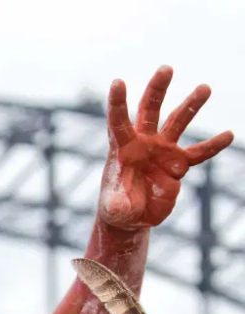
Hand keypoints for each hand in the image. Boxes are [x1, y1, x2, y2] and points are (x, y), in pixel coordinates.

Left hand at [99, 65, 232, 228]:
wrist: (132, 216)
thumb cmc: (116, 208)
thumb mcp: (114, 209)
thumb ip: (117, 204)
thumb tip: (123, 205)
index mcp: (122, 149)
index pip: (119, 122)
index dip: (118, 104)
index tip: (117, 81)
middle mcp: (143, 143)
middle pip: (150, 110)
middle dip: (157, 90)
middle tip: (166, 68)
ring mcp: (163, 151)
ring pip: (178, 122)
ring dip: (191, 105)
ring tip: (205, 87)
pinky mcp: (178, 164)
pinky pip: (199, 153)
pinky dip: (213, 145)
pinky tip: (228, 135)